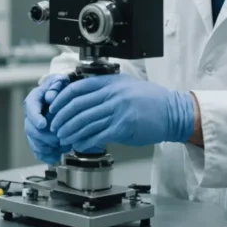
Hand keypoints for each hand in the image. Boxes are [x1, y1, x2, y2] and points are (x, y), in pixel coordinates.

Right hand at [24, 74, 70, 163]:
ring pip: (33, 140)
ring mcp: (34, 127)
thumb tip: (54, 92)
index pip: (30, 108)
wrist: (63, 97)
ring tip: (60, 148)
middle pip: (30, 128)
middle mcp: (31, 114)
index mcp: (35, 99)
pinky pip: (37, 149)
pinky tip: (54, 157)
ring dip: (45, 147)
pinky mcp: (38, 138)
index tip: (43, 124)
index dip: (35, 117)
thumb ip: (57, 84)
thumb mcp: (60, 82)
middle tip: (57, 140)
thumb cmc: (61, 88)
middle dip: (43, 136)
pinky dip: (45, 155)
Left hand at [48, 74, 194, 151]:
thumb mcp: (125, 85)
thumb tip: (81, 98)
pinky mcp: (123, 127)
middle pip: (77, 106)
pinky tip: (79, 144)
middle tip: (55, 127)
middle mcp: (112, 95)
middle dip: (61, 119)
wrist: (172, 112)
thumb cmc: (150, 99)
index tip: (54, 109)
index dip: (61, 100)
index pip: (77, 89)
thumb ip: (104, 89)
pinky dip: (85, 141)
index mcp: (110, 82)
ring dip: (70, 132)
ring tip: (63, 138)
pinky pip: (98, 135)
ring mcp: (118, 111)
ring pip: (85, 122)